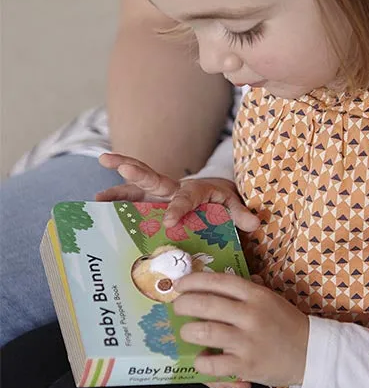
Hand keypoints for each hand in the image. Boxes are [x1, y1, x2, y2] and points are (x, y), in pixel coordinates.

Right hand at [96, 153, 259, 230]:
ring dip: (117, 186)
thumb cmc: (223, 200)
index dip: (178, 209)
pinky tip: (97, 206)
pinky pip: (132, 197)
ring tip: (95, 195)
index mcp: (196, 190)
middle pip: (155, 179)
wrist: (215, 191)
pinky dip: (115, 199)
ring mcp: (160, 194)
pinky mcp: (151, 199)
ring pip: (138, 186)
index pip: (186, 198)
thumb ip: (241, 214)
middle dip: (137, 171)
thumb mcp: (234, 205)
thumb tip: (254, 224)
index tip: (169, 221)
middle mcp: (174, 188)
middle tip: (115, 163)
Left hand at [173, 272, 308, 387]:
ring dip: (188, 331)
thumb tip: (214, 282)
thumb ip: (245, 290)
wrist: (311, 353)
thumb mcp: (270, 299)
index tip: (180, 284)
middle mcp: (251, 315)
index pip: (219, 281)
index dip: (194, 280)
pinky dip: (201, 362)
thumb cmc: (285, 324)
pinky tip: (202, 359)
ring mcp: (248, 341)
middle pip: (205, 303)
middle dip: (183, 304)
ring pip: (205, 331)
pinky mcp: (246, 366)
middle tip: (178, 307)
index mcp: (256, 295)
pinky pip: (213, 364)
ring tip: (187, 332)